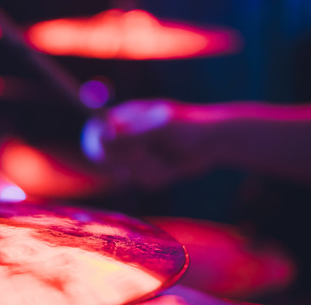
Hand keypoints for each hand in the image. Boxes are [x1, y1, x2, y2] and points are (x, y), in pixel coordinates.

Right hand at [81, 99, 221, 188]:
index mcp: (126, 117)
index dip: (98, 146)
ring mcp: (139, 154)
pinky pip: (144, 182)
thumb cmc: (189, 128)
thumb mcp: (159, 130)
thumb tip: (102, 139)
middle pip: (110, 159)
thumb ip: (130, 137)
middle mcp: (129, 136)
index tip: (110, 155)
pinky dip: (160, 177)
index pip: (95, 132)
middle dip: (132, 163)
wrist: (216, 142)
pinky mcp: (149, 169)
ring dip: (151, 171)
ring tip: (170, 159)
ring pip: (129, 174)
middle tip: (153, 155)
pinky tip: (174, 167)